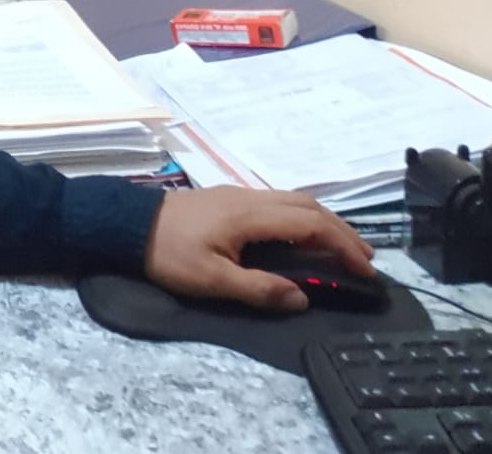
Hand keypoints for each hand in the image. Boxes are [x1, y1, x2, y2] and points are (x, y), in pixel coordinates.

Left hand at [143, 186, 374, 309]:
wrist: (125, 222)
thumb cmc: (167, 253)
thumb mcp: (210, 279)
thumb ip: (258, 289)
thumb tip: (302, 298)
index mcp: (250, 215)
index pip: (310, 224)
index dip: (342, 244)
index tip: (365, 268)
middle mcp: (250, 198)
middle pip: (308, 206)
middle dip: (341, 230)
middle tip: (365, 258)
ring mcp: (238, 194)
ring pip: (294, 200)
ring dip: (323, 221)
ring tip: (342, 246)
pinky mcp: (228, 198)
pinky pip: (278, 202)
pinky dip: (303, 217)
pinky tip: (303, 234)